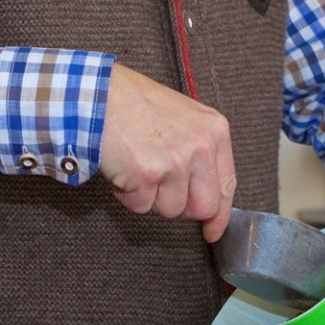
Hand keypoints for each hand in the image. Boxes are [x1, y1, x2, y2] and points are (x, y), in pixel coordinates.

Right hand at [97, 63, 237, 241]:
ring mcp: (174, 162)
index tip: (212, 230)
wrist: (98, 94)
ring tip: (137, 167)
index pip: (226, 185)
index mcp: (214, 131)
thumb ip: (199, 151)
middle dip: (181, 207)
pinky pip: (140, 207)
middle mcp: (200, 147)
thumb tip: (205, 193)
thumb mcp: (183, 117)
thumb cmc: (134, 103)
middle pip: (203, 207)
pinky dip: (127, 195)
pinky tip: (123, 169)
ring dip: (150, 198)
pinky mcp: (147, 175)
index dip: (219, 215)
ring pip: (170, 210)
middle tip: (160, 190)